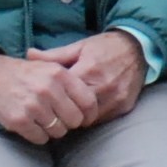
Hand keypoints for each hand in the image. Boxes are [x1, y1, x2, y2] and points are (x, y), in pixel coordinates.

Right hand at [0, 49, 94, 145]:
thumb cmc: (23, 74)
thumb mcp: (49, 67)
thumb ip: (71, 81)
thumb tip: (94, 102)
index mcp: (59, 74)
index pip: (89, 102)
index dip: (89, 114)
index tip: (85, 119)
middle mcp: (48, 89)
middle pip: (75, 120)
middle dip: (69, 123)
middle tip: (59, 118)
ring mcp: (33, 106)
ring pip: (59, 131)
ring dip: (53, 130)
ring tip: (42, 119)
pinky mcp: (19, 120)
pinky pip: (41, 138)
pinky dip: (38, 136)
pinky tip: (31, 125)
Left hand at [30, 30, 148, 126]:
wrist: (138, 48)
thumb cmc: (105, 47)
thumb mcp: (79, 47)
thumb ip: (54, 55)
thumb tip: (28, 55)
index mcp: (88, 70)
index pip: (63, 95)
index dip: (54, 100)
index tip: (49, 101)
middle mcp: (103, 87)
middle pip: (76, 111)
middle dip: (67, 112)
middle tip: (60, 110)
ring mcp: (116, 98)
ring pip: (91, 119)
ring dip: (81, 117)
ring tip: (74, 111)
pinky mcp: (125, 105)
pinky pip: (105, 118)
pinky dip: (95, 116)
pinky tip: (89, 110)